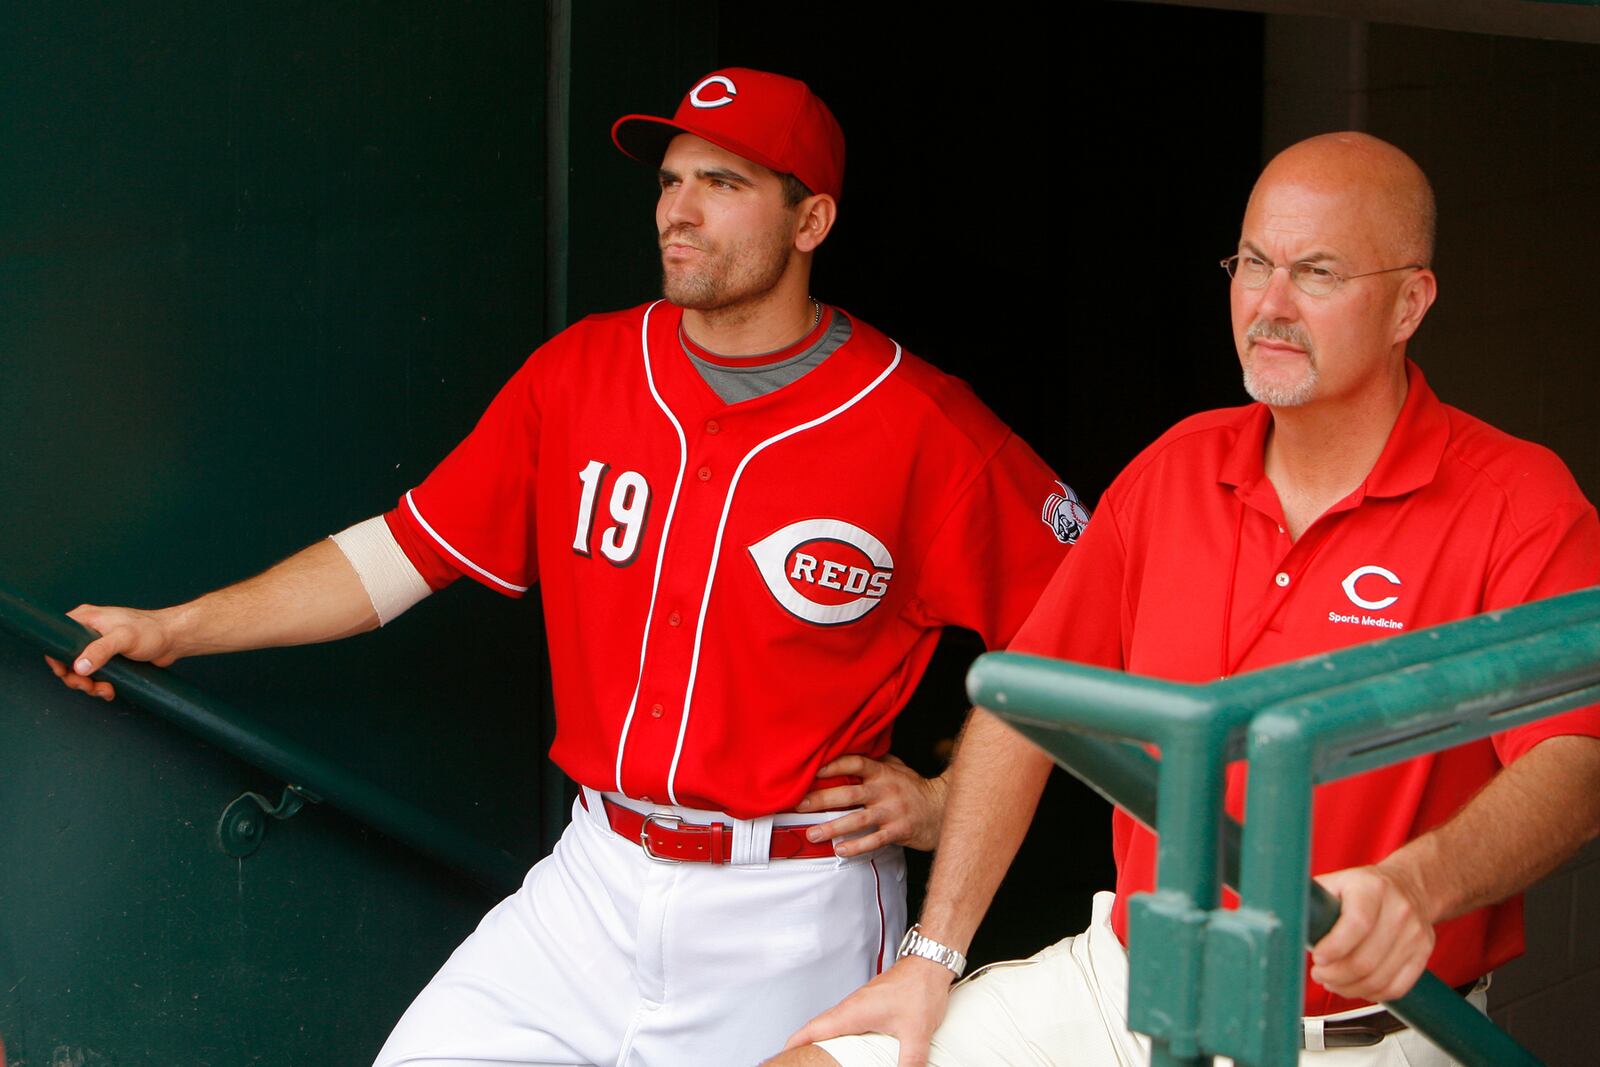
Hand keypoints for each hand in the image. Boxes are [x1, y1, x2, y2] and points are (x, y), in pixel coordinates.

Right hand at [44, 603, 181, 701]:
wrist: (174, 639)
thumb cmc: (152, 631)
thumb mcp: (123, 638)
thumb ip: (100, 650)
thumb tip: (80, 667)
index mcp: (86, 619)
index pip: (57, 638)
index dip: (57, 659)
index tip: (67, 673)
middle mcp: (89, 631)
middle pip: (67, 659)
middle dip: (76, 678)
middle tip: (89, 686)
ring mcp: (98, 646)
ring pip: (81, 671)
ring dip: (89, 685)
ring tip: (104, 690)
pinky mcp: (109, 658)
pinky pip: (96, 675)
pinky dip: (99, 685)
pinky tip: (110, 690)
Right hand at [783, 956, 954, 1066]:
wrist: (929, 964)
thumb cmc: (919, 988)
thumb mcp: (915, 1034)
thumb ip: (909, 1062)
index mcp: (852, 1013)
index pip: (812, 1029)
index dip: (794, 1044)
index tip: (780, 1056)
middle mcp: (851, 1008)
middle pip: (816, 1028)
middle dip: (802, 1044)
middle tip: (794, 1059)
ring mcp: (859, 1005)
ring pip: (831, 1025)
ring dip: (820, 1039)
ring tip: (814, 1055)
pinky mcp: (870, 1005)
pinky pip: (846, 1023)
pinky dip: (838, 1035)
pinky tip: (847, 1046)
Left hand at [796, 755, 947, 854]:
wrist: (943, 808)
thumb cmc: (915, 788)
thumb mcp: (898, 768)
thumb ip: (876, 760)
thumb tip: (853, 747)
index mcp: (883, 772)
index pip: (855, 763)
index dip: (833, 764)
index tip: (811, 770)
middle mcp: (885, 790)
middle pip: (849, 792)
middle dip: (821, 799)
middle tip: (799, 805)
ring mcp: (892, 811)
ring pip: (857, 819)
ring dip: (833, 828)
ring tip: (812, 833)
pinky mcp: (898, 831)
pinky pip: (874, 840)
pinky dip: (857, 846)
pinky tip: (840, 850)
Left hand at [1310, 864, 1435, 1002]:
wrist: (1409, 887)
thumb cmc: (1364, 888)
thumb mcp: (1336, 882)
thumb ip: (1312, 900)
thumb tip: (1272, 913)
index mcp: (1372, 888)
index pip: (1356, 924)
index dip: (1334, 948)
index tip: (1316, 958)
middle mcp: (1398, 910)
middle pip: (1366, 959)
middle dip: (1335, 975)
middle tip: (1319, 974)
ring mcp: (1415, 934)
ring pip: (1379, 979)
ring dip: (1349, 988)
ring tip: (1332, 982)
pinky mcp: (1423, 953)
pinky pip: (1397, 987)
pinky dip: (1372, 993)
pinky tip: (1356, 986)